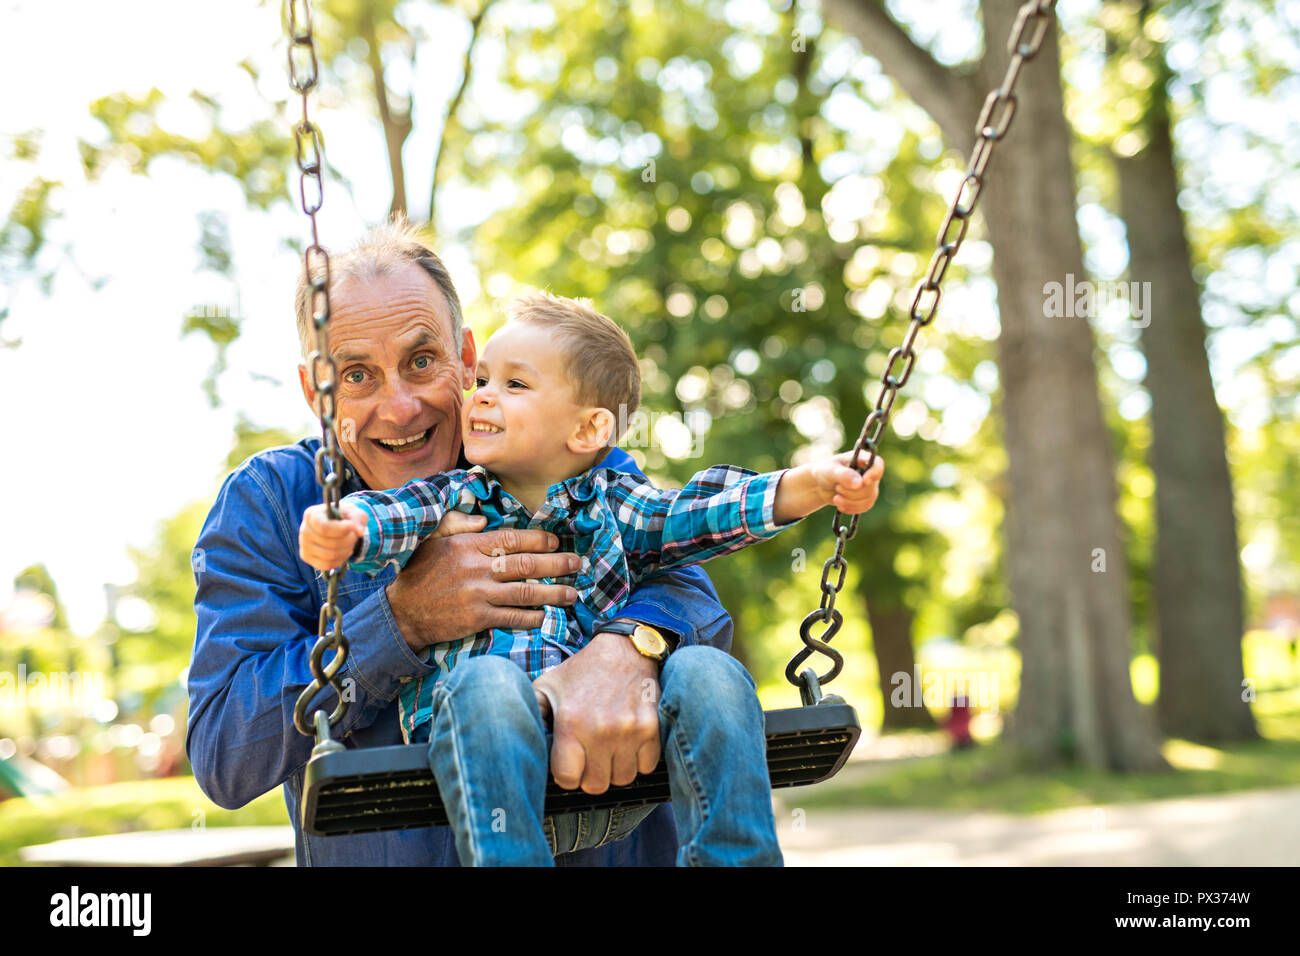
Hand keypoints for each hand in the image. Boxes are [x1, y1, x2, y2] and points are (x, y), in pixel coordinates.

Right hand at [298, 501, 367, 570]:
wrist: (336, 525)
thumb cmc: (343, 517)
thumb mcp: (353, 512)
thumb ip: (358, 518)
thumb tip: (359, 532)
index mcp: (312, 515)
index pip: (324, 528)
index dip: (341, 530)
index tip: (352, 526)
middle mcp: (304, 530)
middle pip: (330, 543)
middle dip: (349, 540)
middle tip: (355, 535)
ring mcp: (304, 545)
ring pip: (330, 556)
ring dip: (347, 550)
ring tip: (350, 543)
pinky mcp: (306, 557)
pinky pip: (326, 565)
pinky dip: (340, 560)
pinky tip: (343, 551)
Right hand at [385, 522, 581, 652]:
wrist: (401, 613)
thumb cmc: (419, 574)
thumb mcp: (434, 541)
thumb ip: (459, 525)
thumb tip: (486, 519)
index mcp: (468, 546)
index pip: (513, 539)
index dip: (539, 541)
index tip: (556, 543)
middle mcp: (476, 568)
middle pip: (526, 564)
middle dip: (557, 564)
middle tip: (577, 564)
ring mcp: (478, 595)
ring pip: (526, 592)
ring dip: (553, 593)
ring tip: (571, 593)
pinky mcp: (477, 619)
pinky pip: (513, 617)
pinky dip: (532, 617)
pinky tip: (545, 615)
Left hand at [532, 632, 660, 793]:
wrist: (625, 648)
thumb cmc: (582, 671)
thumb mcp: (546, 686)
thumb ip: (530, 714)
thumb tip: (515, 741)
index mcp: (571, 722)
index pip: (568, 779)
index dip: (567, 775)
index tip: (569, 764)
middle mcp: (601, 730)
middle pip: (596, 785)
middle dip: (591, 775)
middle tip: (590, 758)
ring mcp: (630, 730)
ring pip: (623, 779)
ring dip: (616, 770)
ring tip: (609, 750)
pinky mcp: (651, 728)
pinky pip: (647, 766)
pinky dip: (639, 761)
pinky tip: (628, 744)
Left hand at [809, 450, 884, 513]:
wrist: (821, 486)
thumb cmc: (825, 472)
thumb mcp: (830, 470)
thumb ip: (844, 475)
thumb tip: (860, 483)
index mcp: (862, 458)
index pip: (877, 464)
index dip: (874, 474)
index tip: (864, 482)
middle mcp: (869, 471)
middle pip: (871, 486)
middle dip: (852, 492)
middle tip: (837, 488)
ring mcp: (869, 485)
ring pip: (869, 498)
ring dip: (850, 501)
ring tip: (836, 498)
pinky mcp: (866, 498)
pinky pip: (866, 506)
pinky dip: (852, 508)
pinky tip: (841, 506)